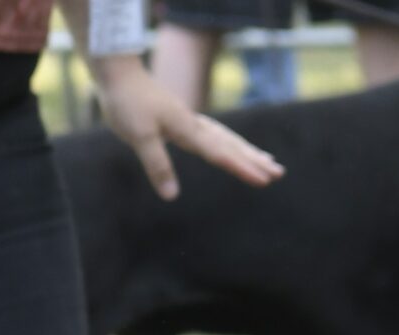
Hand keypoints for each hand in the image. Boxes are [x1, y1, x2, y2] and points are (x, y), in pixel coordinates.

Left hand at [92, 54, 282, 200]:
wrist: (120, 74)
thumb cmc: (128, 104)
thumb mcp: (139, 138)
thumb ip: (158, 166)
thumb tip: (172, 195)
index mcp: (188, 130)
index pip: (221, 154)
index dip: (243, 169)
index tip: (264, 180)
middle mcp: (195, 125)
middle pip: (232, 145)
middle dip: (255, 161)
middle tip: (279, 173)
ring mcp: (191, 121)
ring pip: (227, 138)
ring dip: (247, 151)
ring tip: (268, 160)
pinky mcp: (183, 120)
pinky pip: (215, 135)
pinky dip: (230, 143)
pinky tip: (233, 147)